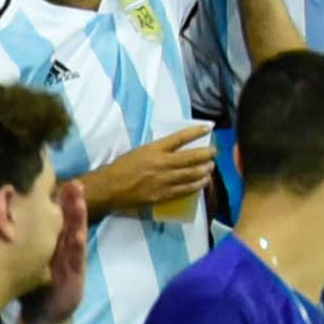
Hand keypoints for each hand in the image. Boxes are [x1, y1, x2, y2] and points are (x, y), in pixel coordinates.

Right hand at [77, 123, 221, 217]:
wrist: (108, 189)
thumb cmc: (121, 167)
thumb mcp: (140, 151)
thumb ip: (159, 150)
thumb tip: (178, 148)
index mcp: (154, 150)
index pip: (180, 138)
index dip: (196, 132)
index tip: (209, 128)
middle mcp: (160, 164)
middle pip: (190, 158)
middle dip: (206, 155)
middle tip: (215, 152)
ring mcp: (162, 181)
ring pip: (190, 175)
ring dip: (204, 171)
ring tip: (211, 168)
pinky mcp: (161, 196)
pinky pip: (183, 191)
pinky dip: (194, 186)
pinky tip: (201, 183)